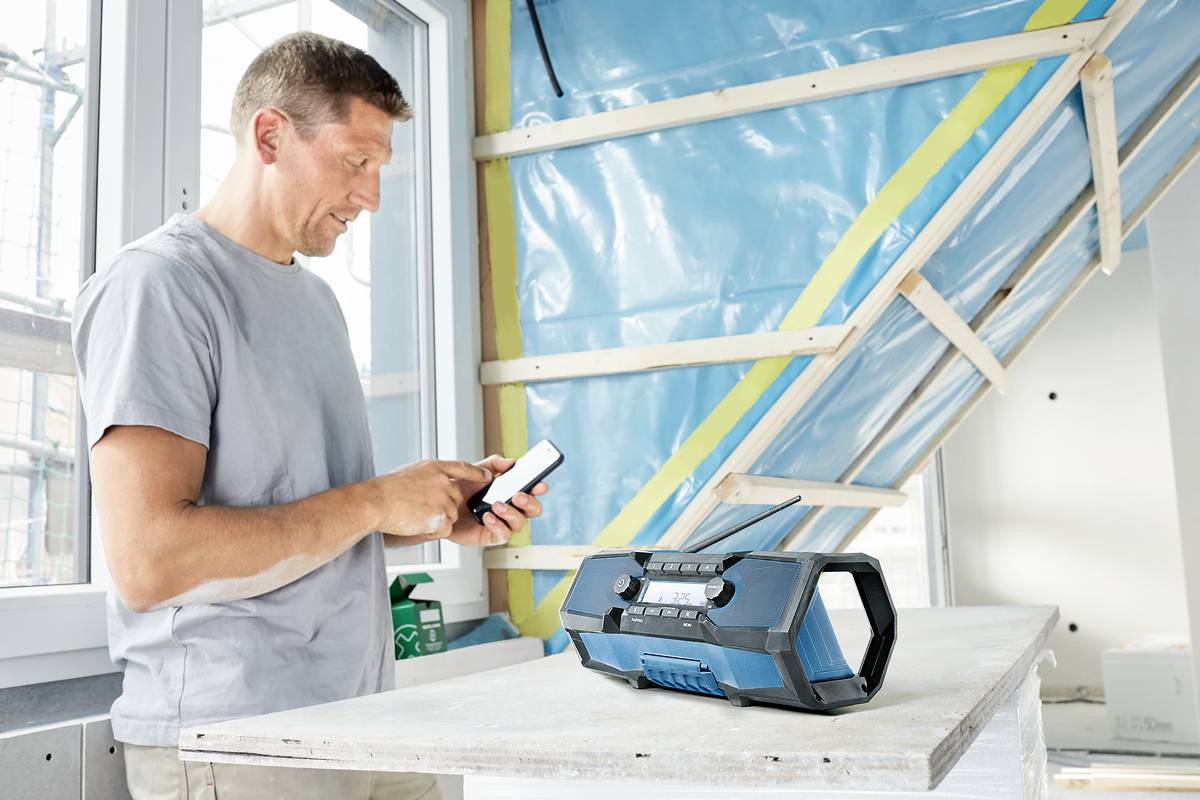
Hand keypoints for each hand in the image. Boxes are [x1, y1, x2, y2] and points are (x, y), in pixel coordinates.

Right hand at [370, 459, 492, 537]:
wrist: (375, 503)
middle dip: (445, 506)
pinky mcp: (441, 517)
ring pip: (452, 515)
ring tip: (415, 514)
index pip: (462, 467)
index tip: (488, 476)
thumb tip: (444, 482)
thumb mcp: (412, 471)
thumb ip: (430, 475)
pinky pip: (446, 528)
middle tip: (421, 507)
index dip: (476, 472)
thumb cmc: (387, 490)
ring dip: (438, 519)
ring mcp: (443, 499)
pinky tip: (417, 523)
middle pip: (457, 498)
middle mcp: (442, 482)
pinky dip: (434, 530)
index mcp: (434, 467)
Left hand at [449, 454, 549, 545]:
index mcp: (512, 492)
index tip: (539, 485)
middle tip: (519, 495)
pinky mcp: (492, 536)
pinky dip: (498, 525)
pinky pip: (504, 534)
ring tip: (496, 505)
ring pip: (520, 523)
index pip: (533, 491)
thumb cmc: (461, 490)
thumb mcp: (476, 471)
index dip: (539, 488)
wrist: (442, 505)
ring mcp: (504, 523)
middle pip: (534, 510)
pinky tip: (488, 516)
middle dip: (530, 502)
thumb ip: (494, 464)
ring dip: (511, 513)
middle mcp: (512, 509)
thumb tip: (510, 462)